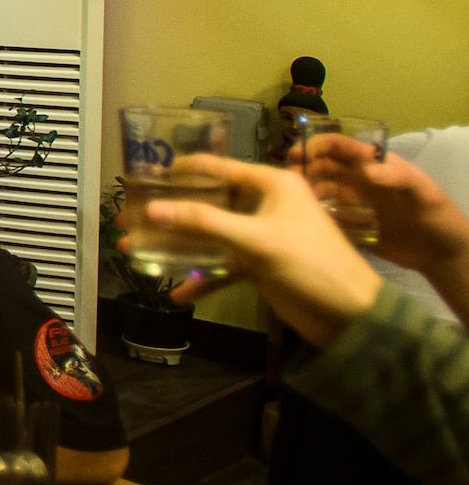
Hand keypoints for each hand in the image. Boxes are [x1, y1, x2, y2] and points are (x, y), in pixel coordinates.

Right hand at [151, 156, 381, 346]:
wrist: (352, 316)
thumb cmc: (313, 264)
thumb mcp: (257, 240)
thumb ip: (205, 223)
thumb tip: (153, 211)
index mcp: (272, 185)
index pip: (220, 167)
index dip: (182, 170)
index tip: (146, 175)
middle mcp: (265, 206)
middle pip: (208, 202)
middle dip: (170, 211)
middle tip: (131, 217)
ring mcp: (261, 237)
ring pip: (210, 235)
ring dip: (177, 245)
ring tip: (137, 250)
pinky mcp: (260, 266)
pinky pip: (221, 266)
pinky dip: (201, 277)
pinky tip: (179, 294)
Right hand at [299, 136, 468, 276]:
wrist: (443, 254)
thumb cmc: (438, 216)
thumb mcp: (423, 192)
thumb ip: (398, 176)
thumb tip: (365, 170)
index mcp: (374, 165)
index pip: (340, 146)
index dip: (316, 145)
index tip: (297, 155)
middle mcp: (360, 181)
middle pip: (323, 166)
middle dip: (303, 167)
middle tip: (287, 179)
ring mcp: (354, 204)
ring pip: (321, 190)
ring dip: (305, 191)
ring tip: (292, 201)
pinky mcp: (352, 226)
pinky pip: (327, 217)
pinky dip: (315, 216)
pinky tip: (305, 221)